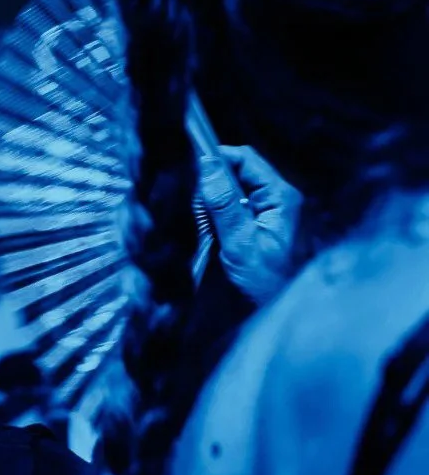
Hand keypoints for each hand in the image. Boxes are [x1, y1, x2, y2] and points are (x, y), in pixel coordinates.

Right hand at [198, 145, 301, 305]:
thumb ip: (224, 203)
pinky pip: (234, 210)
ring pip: (233, 192)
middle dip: (213, 184)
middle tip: (197, 205)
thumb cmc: (265, 283)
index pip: (246, 159)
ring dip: (213, 203)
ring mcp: (270, 214)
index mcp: (281, 197)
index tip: (192, 169)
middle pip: (239, 173)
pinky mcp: (259, 228)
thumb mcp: (240, 243)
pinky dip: (218, 216)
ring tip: (204, 223)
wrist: (279, 315)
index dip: (218, 159)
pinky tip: (211, 232)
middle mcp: (278, 200)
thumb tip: (208, 164)